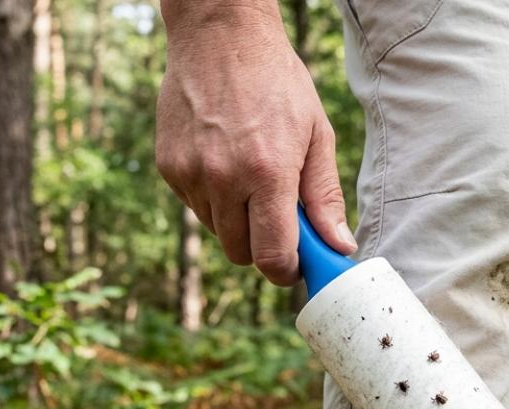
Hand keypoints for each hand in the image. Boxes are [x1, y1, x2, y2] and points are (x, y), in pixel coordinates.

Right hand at [156, 0, 356, 286]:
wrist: (220, 37)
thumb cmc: (278, 82)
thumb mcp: (317, 134)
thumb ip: (324, 196)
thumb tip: (339, 246)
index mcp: (267, 172)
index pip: (271, 256)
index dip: (286, 270)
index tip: (296, 264)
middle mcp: (224, 178)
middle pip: (241, 253)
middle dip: (263, 246)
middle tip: (279, 217)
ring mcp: (191, 174)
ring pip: (217, 232)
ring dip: (238, 221)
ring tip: (252, 177)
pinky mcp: (169, 167)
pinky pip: (196, 207)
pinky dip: (214, 199)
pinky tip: (226, 162)